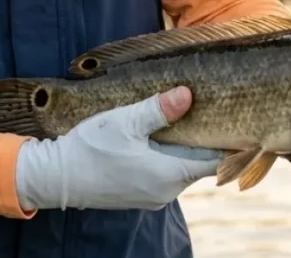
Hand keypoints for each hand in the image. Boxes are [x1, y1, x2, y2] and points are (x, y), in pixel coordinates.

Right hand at [14, 86, 221, 210]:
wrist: (57, 177)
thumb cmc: (91, 148)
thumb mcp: (126, 121)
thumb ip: (159, 109)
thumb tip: (188, 94)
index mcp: (169, 175)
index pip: (214, 161)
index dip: (227, 141)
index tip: (233, 120)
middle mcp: (165, 191)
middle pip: (197, 163)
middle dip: (202, 138)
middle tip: (207, 110)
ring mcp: (151, 195)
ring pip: (179, 167)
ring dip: (182, 146)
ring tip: (183, 118)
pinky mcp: (138, 194)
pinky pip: (163, 174)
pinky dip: (166, 156)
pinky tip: (157, 137)